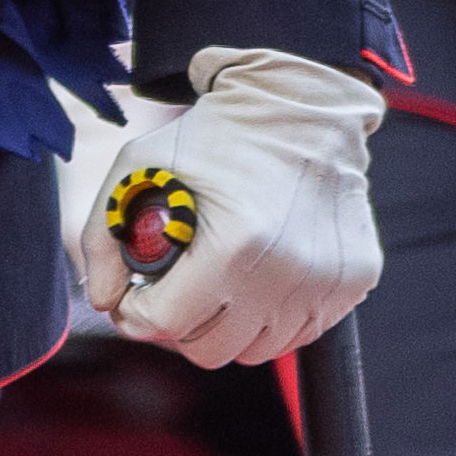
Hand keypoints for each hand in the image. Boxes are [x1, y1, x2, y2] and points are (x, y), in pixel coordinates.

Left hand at [71, 48, 381, 368]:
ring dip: (228, 324)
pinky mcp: (353, 280)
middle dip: (180, 322)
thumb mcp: (139, 167)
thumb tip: (104, 300)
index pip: (166, 323)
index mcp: (233, 246)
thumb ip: (103, 239)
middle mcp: (285, 272)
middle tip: (175, 290)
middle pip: (209, 349)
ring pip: (255, 350)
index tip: (135, 296)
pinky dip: (273, 317)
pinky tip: (260, 275)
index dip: (136, 312)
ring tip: (219, 280)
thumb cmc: (217, 135)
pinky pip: (300, 333)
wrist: (302, 106)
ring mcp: (325, 282)